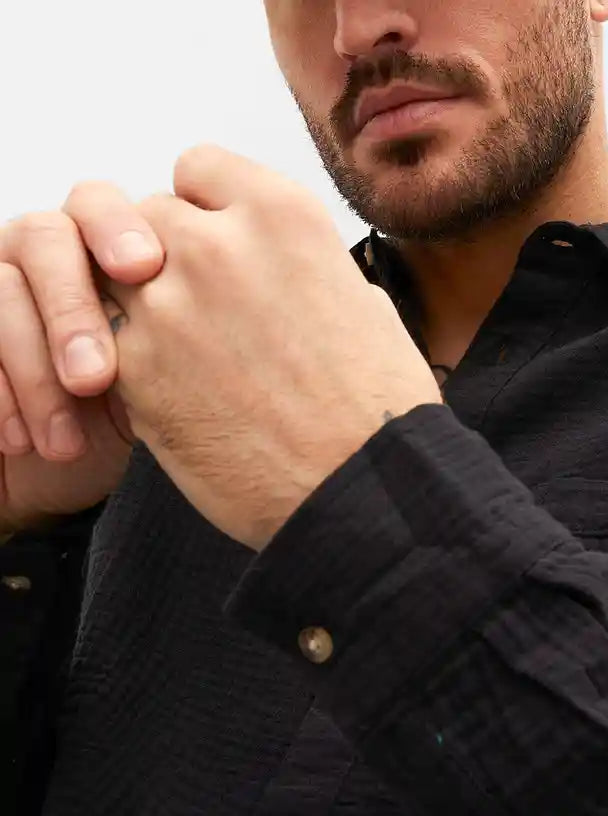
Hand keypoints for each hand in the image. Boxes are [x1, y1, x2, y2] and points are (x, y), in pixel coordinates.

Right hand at [0, 186, 165, 532]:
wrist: (72, 475)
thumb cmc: (140, 420)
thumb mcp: (181, 382)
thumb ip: (197, 335)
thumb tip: (243, 315)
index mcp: (106, 250)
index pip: (105, 206)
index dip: (120, 228)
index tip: (146, 269)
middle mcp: (50, 254)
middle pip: (47, 236)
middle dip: (72, 306)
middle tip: (95, 376)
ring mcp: (2, 284)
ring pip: (2, 291)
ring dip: (34, 371)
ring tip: (64, 443)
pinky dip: (0, 395)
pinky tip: (24, 442)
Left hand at [92, 144, 443, 551]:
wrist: (359, 492)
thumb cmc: (376, 411)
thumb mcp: (363, 303)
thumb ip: (303, 265)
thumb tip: (282, 266)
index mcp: (282, 216)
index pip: (198, 168)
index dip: (207, 210)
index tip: (222, 248)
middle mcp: (217, 246)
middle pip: (150, 219)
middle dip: (171, 260)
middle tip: (207, 316)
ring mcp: (166, 307)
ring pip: (118, 281)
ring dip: (147, 313)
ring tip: (196, 363)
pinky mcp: (135, 372)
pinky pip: (113, 347)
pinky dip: (138, 370)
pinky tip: (188, 403)